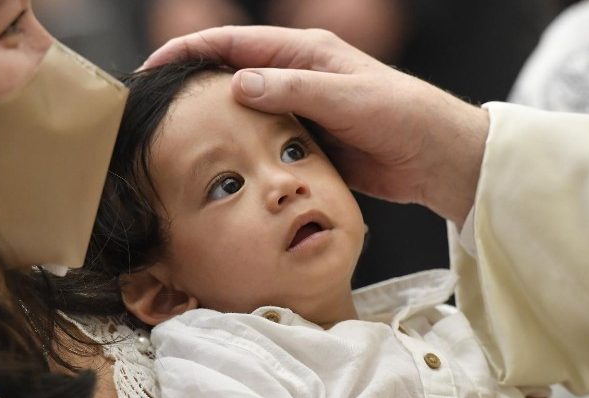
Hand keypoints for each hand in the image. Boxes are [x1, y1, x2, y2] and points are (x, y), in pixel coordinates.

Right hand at [142, 25, 488, 223]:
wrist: (437, 159)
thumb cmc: (403, 116)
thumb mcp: (347, 99)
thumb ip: (294, 90)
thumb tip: (235, 83)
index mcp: (305, 51)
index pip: (234, 43)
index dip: (188, 51)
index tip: (151, 68)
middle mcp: (298, 76)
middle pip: (230, 74)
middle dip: (190, 84)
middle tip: (151, 106)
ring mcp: (300, 110)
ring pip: (244, 112)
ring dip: (213, 121)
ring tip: (173, 138)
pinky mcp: (306, 141)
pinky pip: (263, 141)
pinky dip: (239, 149)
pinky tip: (218, 163)